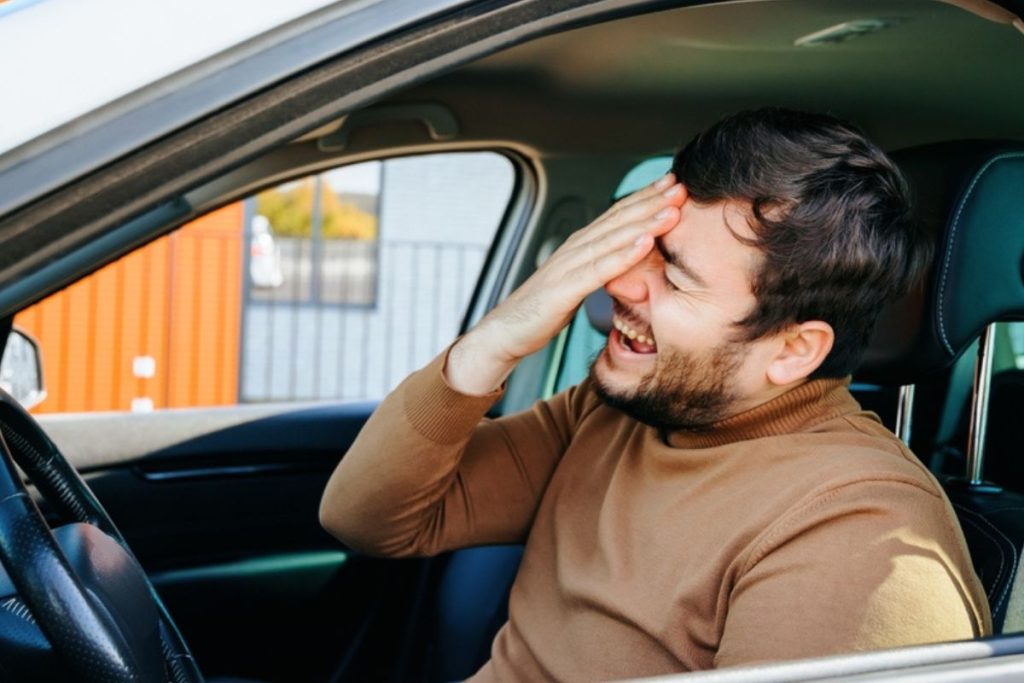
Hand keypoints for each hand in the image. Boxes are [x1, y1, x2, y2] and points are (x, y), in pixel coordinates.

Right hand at [446, 174, 686, 394]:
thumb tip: (628, 263)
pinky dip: (623, 255)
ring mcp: (567, 267)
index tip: (673, 184)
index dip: (645, 198)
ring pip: (611, 239)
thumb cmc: (541, 310)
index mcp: (579, 247)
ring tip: (672, 210)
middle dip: (650, 201)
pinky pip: (598, 270)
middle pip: (617, 220)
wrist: (504, 332)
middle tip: (680, 186)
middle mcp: (574, 249)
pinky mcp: (563, 290)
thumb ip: (600, 269)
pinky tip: (645, 243)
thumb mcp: (578, 284)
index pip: (617, 216)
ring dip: (644, 223)